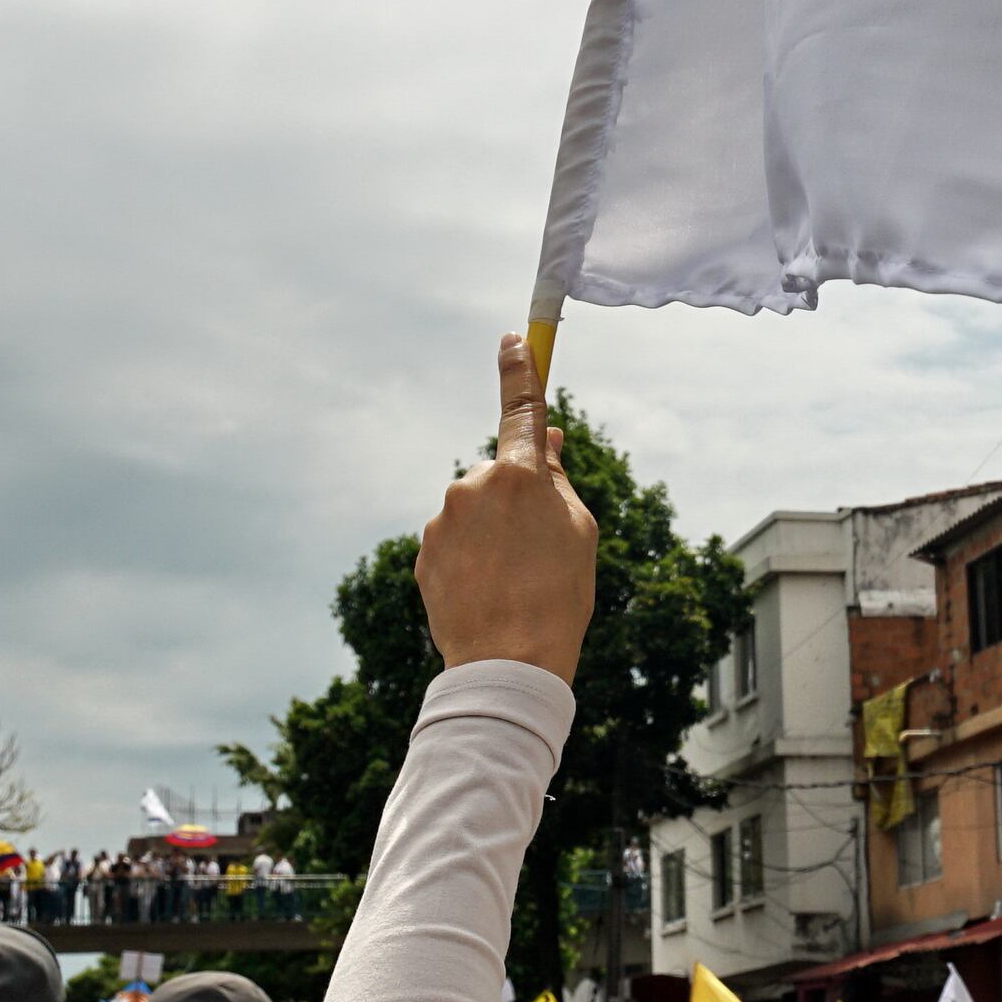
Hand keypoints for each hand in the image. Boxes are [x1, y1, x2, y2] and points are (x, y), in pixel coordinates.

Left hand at [418, 336, 598, 677]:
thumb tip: (543, 443)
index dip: (519, 369)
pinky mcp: (423, 553)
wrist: (507, 663)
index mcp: (518, 475)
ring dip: (491, 535)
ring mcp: (442, 520)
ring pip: (474, 513)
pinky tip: (487, 594)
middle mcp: (471, 486)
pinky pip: (453, 543)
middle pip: (499, 478)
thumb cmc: (558, 597)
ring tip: (513, 583)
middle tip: (539, 552)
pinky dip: (470, 560)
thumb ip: (556, 481)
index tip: (514, 338)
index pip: (520, 407)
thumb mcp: (578, 532)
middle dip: (515, 502)